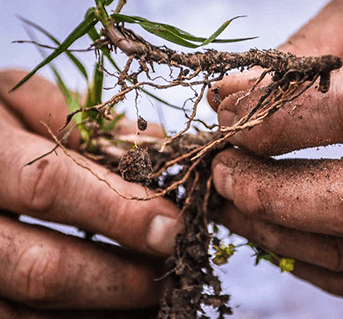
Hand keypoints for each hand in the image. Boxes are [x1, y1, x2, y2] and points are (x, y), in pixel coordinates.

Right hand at [0, 70, 180, 315]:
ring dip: (108, 310)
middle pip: (41, 268)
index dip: (119, 211)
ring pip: (30, 313)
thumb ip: (79, 119)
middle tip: (172, 269)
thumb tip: (154, 145)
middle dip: (121, 277)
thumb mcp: (15, 98)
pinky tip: (121, 310)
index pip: (49, 186)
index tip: (173, 226)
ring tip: (157, 296)